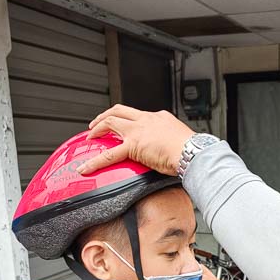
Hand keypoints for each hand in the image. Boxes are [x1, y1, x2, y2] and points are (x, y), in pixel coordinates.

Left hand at [76, 105, 194, 175]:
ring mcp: (138, 131)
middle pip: (119, 111)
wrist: (194, 152)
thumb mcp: (181, 139)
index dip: (128, 119)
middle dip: (105, 116)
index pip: (138, 114)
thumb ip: (170, 141)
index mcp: (159, 117)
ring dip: (97, 128)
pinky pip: (108, 155)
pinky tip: (85, 168)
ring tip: (89, 138)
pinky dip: (94, 162)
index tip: (125, 124)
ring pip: (110, 123)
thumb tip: (171, 152)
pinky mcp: (133, 146)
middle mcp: (147, 120)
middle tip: (97, 124)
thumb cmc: (193, 150)